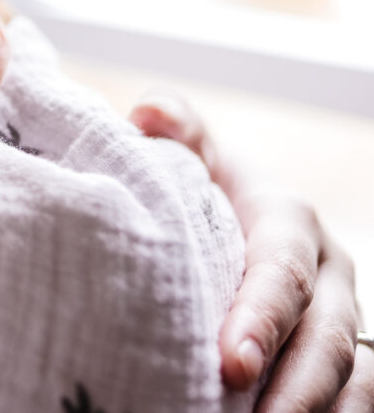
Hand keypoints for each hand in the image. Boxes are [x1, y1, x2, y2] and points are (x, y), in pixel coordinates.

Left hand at [130, 92, 372, 411]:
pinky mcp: (339, 363)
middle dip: (294, 389)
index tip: (233, 364)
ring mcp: (341, 323)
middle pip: (327, 341)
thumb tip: (146, 114)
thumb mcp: (194, 154)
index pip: (284, 273)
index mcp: (292, 223)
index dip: (263, 318)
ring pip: (350, 381)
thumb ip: (176, 132)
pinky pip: (350, 402)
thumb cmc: (205, 188)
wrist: (238, 218)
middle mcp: (330, 277)